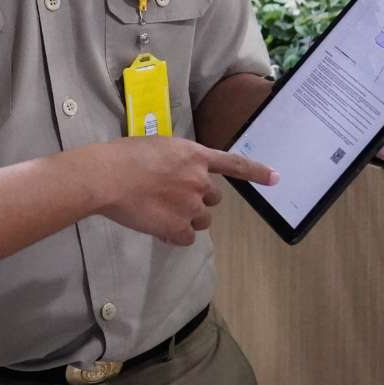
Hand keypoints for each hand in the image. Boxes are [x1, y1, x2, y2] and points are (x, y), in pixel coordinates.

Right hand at [98, 138, 277, 245]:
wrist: (108, 177)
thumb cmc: (124, 156)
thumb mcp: (156, 148)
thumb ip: (174, 162)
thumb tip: (172, 178)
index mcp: (194, 155)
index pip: (233, 163)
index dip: (256, 172)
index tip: (275, 177)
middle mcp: (199, 180)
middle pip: (212, 198)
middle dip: (197, 200)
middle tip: (170, 197)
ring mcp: (191, 205)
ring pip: (200, 220)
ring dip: (186, 218)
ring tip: (159, 211)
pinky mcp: (178, 227)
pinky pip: (185, 237)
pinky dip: (173, 235)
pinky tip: (156, 226)